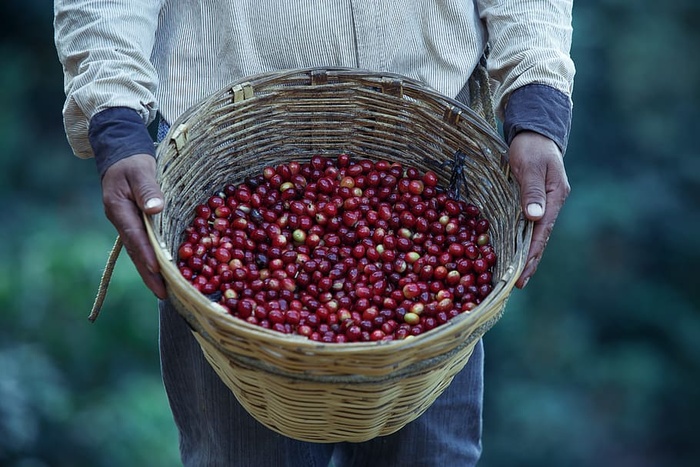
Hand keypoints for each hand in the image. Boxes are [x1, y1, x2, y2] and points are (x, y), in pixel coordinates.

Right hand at [101, 154, 167, 298]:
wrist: (121, 154)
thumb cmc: (132, 161)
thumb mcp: (140, 171)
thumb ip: (148, 190)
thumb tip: (155, 209)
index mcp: (119, 210)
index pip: (135, 238)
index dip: (147, 256)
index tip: (158, 272)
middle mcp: (121, 220)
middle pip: (136, 252)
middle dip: (149, 274)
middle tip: (164, 294)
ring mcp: (126, 223)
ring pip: (139, 251)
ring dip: (150, 271)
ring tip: (165, 290)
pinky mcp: (134, 223)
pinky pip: (143, 245)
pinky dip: (152, 258)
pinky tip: (163, 270)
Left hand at [508, 131, 570, 287]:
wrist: (535, 132)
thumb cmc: (531, 147)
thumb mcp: (530, 166)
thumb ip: (532, 191)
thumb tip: (534, 217)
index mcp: (555, 197)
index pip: (542, 232)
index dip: (532, 254)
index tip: (522, 274)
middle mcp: (551, 205)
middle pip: (540, 238)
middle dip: (530, 262)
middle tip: (517, 285)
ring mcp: (543, 204)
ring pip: (534, 234)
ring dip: (525, 254)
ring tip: (514, 276)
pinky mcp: (532, 202)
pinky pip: (527, 226)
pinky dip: (520, 240)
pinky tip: (512, 251)